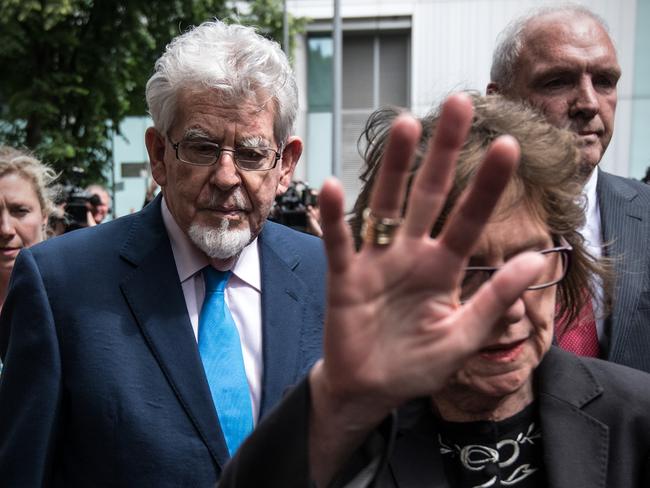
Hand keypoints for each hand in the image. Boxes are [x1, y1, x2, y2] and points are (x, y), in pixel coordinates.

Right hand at [309, 93, 544, 484]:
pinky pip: (340, 243)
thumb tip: (538, 257)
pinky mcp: (344, 276)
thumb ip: (495, 299)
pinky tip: (332, 187)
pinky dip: (335, 218)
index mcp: (442, 268)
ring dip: (394, 168)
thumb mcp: (463, 337)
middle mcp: (410, 254)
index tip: (508, 145)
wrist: (369, 389)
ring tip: (404, 126)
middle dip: (443, 153)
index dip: (487, 185)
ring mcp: (376, 261)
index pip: (469, 219)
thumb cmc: (416, 365)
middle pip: (428, 195)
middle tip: (458, 104)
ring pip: (385, 206)